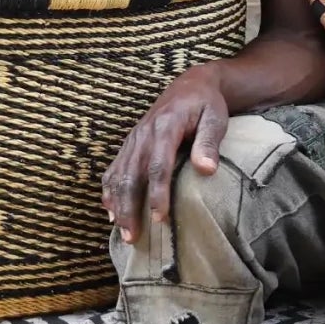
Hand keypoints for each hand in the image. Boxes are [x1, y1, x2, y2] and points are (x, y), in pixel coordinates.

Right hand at [101, 68, 228, 244]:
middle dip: (130, 208)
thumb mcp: (215, 118)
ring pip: (118, 175)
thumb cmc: (206, 105)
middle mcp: (143, 134)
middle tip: (134, 237)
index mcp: (165, 127)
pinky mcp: (130, 144)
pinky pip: (114, 169)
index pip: (158, 165)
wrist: (190, 86)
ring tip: (124, 233)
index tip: (160, 218)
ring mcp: (133, 140)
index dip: (157, 193)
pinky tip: (111, 212)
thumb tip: (206, 170)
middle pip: (131, 175)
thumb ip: (208, 142)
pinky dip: (109, 192)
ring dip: (118, 205)